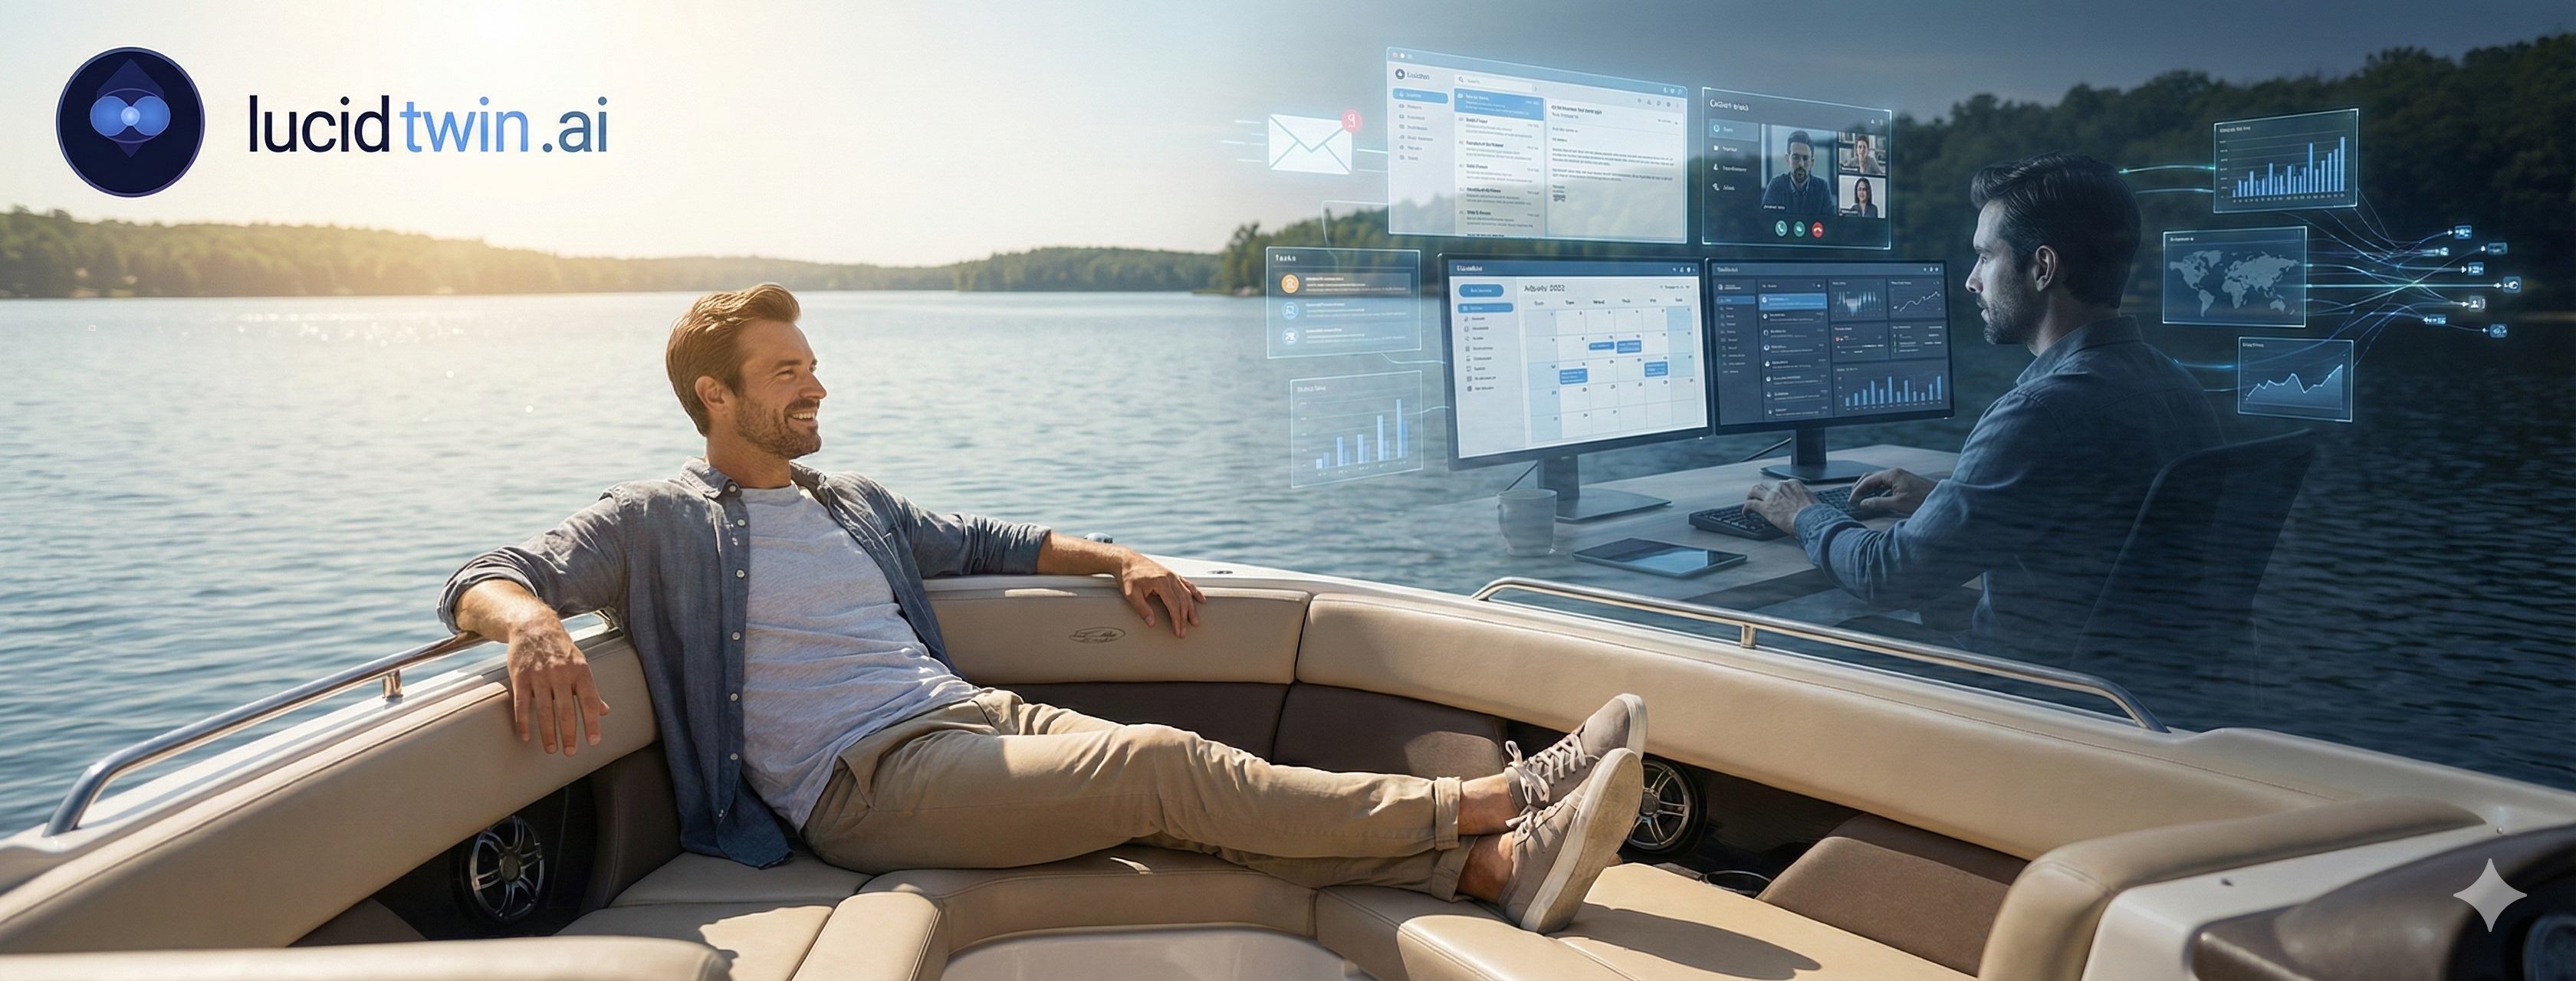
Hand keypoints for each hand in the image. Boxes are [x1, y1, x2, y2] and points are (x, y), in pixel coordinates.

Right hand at [504, 617, 609, 754]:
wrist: (534, 627)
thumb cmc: (561, 649)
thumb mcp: (580, 665)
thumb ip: (590, 689)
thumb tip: (604, 711)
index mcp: (580, 672)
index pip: (589, 701)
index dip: (592, 722)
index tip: (593, 741)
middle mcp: (561, 674)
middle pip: (566, 710)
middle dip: (569, 733)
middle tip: (570, 752)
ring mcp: (540, 675)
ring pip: (545, 710)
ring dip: (548, 732)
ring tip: (552, 749)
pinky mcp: (520, 677)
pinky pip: (522, 703)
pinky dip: (524, 721)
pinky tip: (526, 736)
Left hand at [1117, 556, 1205, 637]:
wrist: (1127, 560)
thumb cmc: (1128, 576)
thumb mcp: (1131, 594)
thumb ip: (1142, 609)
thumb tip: (1151, 623)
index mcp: (1161, 581)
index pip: (1173, 605)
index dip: (1177, 620)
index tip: (1178, 631)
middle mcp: (1169, 577)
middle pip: (1182, 601)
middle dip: (1184, 618)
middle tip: (1184, 632)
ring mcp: (1172, 575)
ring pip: (1187, 593)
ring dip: (1192, 608)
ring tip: (1195, 621)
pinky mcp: (1172, 574)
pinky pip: (1187, 584)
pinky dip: (1195, 592)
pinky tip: (1200, 599)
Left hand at [1744, 480, 1818, 533]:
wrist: (1810, 518)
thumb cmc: (1814, 513)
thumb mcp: (1811, 500)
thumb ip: (1804, 500)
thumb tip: (1806, 507)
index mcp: (1793, 484)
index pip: (1780, 483)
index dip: (1775, 489)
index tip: (1775, 494)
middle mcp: (1780, 486)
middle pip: (1766, 484)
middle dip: (1762, 489)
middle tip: (1760, 496)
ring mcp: (1771, 496)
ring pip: (1755, 490)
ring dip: (1750, 495)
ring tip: (1749, 500)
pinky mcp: (1764, 507)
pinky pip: (1750, 504)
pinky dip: (1746, 508)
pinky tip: (1746, 513)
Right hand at [1849, 467, 1935, 517]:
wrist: (1941, 498)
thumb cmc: (1922, 499)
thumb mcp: (1897, 503)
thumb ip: (1878, 503)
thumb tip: (1862, 504)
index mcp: (1892, 475)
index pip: (1868, 480)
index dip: (1857, 490)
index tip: (1851, 500)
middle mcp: (1895, 473)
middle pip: (1871, 477)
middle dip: (1860, 487)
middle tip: (1852, 498)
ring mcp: (1899, 476)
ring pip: (1878, 480)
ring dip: (1868, 489)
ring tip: (1861, 499)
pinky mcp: (1903, 482)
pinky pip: (1885, 484)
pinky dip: (1876, 490)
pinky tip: (1875, 499)